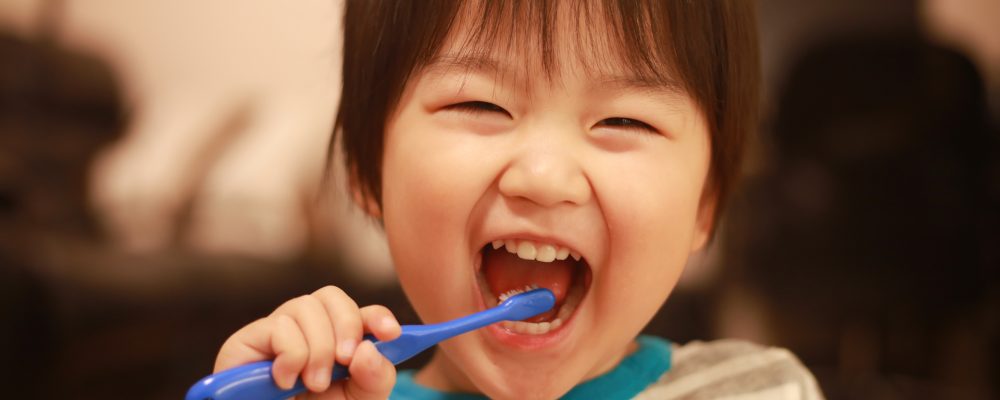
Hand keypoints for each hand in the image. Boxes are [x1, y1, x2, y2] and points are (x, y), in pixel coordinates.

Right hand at [214, 286, 401, 398]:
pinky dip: (291, 355)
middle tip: (345, 361)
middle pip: (331, 296)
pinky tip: (285, 382)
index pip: (361, 312)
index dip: (378, 317)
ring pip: (304, 307)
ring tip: (313, 384)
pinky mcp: (247, 340)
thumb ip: (374, 377)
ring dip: (318, 348)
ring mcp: (276, 331)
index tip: (391, 334)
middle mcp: (307, 328)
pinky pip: (279, 326)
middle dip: (346, 326)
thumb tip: (368, 349)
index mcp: (337, 340)